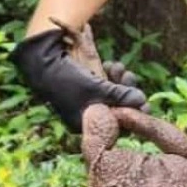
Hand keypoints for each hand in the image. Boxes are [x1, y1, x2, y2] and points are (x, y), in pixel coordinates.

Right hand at [9, 29, 146, 132]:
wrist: (41, 60)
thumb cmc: (67, 79)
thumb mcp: (96, 89)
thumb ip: (120, 95)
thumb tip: (142, 100)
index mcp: (87, 124)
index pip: (118, 125)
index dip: (133, 114)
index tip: (146, 105)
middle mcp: (89, 115)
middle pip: (118, 109)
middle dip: (127, 92)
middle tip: (130, 77)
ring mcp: (88, 100)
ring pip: (114, 95)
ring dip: (120, 80)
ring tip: (119, 67)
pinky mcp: (88, 86)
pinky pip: (106, 85)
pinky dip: (111, 75)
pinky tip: (111, 65)